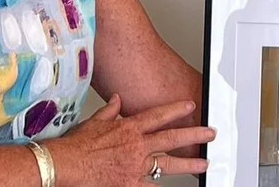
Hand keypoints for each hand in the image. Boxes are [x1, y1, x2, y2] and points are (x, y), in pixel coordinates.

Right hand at [47, 94, 214, 185]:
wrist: (68, 165)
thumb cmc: (78, 145)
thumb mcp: (94, 121)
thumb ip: (109, 111)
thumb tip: (117, 100)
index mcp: (128, 129)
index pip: (157, 116)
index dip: (175, 110)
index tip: (190, 106)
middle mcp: (135, 147)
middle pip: (170, 139)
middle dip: (193, 136)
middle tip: (210, 134)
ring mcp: (136, 167)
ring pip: (168, 165)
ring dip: (188, 165)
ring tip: (204, 164)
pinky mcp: (131, 185)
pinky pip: (151, 186)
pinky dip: (161, 186)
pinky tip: (171, 186)